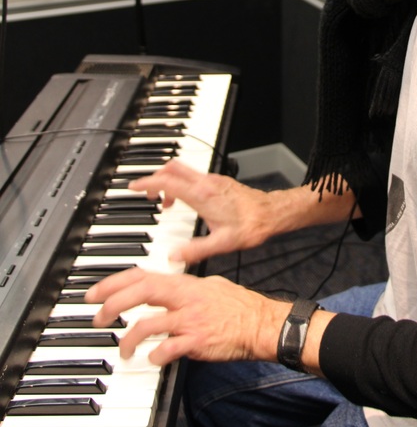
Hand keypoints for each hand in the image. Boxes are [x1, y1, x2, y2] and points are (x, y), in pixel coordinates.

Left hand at [85, 267, 290, 365]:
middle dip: (113, 304)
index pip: (142, 276)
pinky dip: (155, 356)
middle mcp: (184, 298)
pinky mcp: (197, 341)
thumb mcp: (209, 286)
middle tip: (98, 319)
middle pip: (140, 293)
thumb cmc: (239, 307)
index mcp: (184, 284)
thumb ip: (185, 287)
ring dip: (129, 339)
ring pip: (148, 324)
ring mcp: (190, 319)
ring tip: (123, 351)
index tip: (96, 293)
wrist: (261, 324)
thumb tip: (167, 285)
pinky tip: (152, 359)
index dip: (115, 282)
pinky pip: (168, 349)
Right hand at [127, 161, 274, 263]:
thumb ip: (196, 250)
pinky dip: (182, 183)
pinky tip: (186, 201)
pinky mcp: (219, 182)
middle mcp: (206, 183)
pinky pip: (194, 176)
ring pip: (183, 170)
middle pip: (172, 169)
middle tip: (145, 192)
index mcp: (202, 196)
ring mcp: (213, 180)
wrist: (272, 213)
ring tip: (164, 201)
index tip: (133, 187)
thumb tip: (174, 257)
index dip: (147, 183)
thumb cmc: (251, 226)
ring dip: (169, 181)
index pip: (167, 182)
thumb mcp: (223, 244)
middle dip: (154, 177)